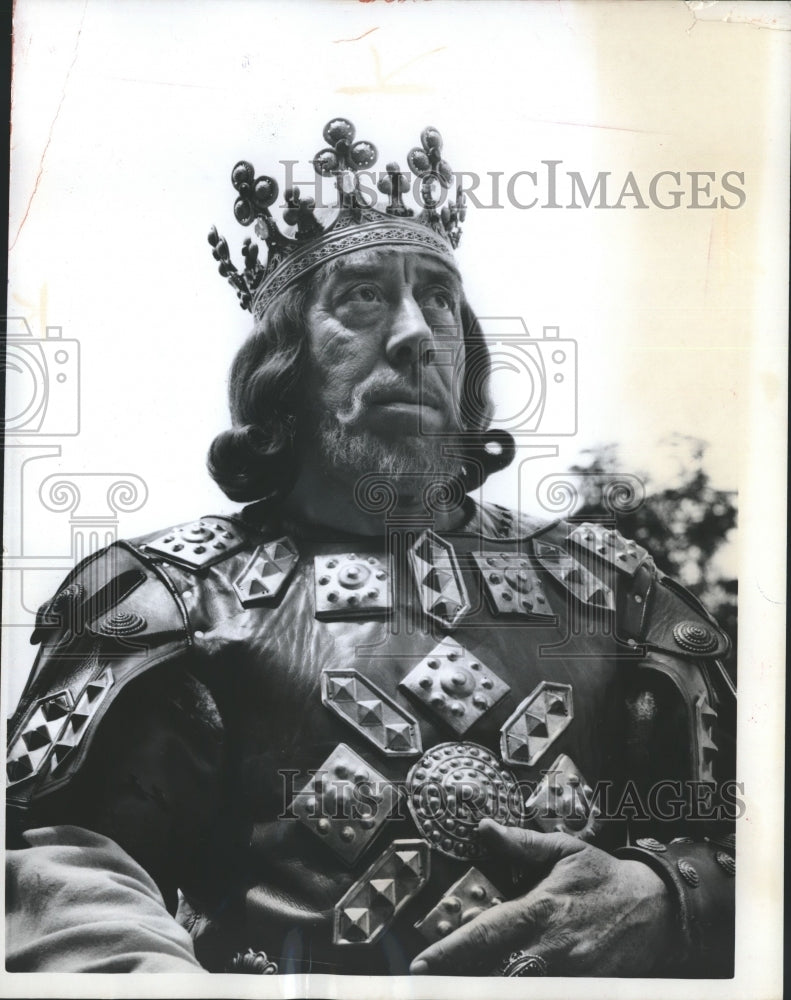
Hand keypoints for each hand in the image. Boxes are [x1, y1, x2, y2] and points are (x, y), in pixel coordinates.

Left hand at [410, 819, 674, 976]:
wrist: (656, 909)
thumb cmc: (603, 877)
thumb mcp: (563, 851)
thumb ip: (520, 844)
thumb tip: (484, 828)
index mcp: (540, 910)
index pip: (485, 934)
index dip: (450, 953)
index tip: (422, 965)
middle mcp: (551, 949)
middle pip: (495, 974)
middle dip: (462, 980)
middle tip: (431, 982)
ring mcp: (569, 975)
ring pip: (518, 986)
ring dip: (488, 984)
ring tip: (456, 984)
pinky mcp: (584, 988)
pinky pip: (547, 992)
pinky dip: (522, 986)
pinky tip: (502, 980)